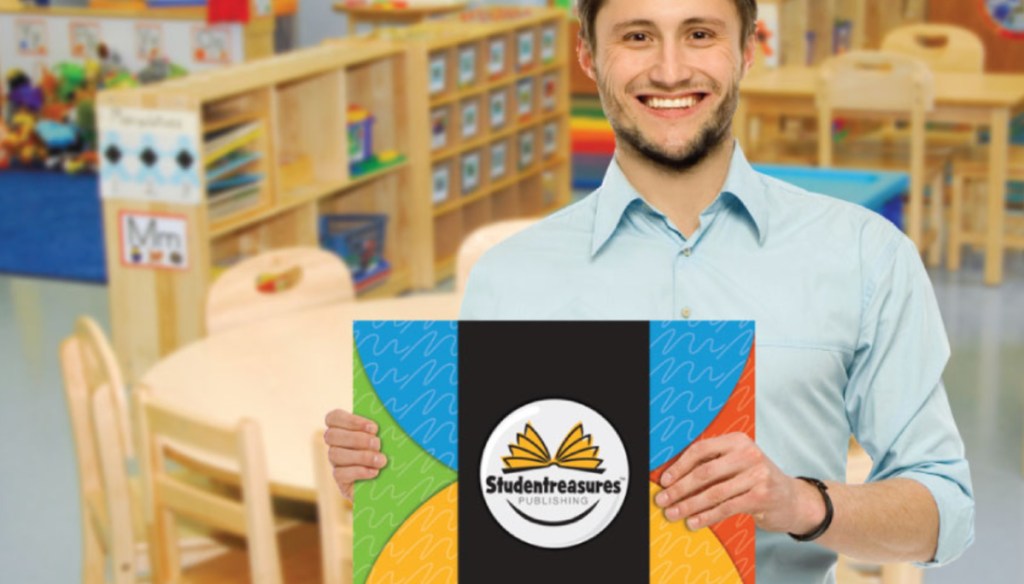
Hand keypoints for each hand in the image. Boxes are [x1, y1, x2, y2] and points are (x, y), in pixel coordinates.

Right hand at [323, 409, 387, 499]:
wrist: (392, 481)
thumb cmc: (390, 452)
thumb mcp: (387, 437)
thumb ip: (384, 427)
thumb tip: (390, 416)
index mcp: (344, 428)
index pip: (334, 417)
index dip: (351, 420)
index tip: (373, 428)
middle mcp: (336, 444)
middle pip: (331, 435)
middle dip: (356, 438)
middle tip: (377, 444)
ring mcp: (336, 463)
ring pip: (335, 454)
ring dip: (361, 456)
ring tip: (381, 460)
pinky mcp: (340, 480)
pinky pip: (339, 474)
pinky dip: (358, 471)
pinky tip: (374, 472)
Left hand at [653, 432, 824, 533]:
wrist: (794, 499)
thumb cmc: (757, 481)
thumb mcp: (738, 463)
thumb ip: (713, 465)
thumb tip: (674, 479)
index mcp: (737, 440)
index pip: (701, 449)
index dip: (679, 466)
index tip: (664, 480)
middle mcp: (748, 454)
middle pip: (704, 472)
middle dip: (679, 488)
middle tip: (663, 500)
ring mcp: (757, 475)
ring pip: (713, 493)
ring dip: (689, 505)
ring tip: (673, 514)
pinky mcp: (761, 496)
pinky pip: (726, 508)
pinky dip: (706, 516)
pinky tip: (693, 522)